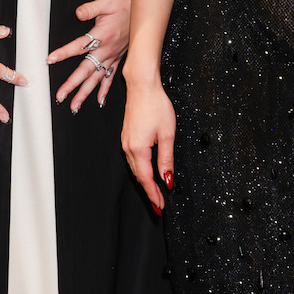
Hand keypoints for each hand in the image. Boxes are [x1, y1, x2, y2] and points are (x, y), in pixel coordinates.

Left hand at [48, 0, 130, 112]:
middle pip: (86, 70)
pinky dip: (104, 90)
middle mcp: (106, 50)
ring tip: (75, 106)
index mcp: (102, 36)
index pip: (79, 46)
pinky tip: (99, 101)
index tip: (50, 59)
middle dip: (73, 85)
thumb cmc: (123, 6)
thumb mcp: (107, 2)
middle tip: (61, 96)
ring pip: (96, 79)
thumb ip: (90, 9)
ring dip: (85, 93)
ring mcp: (112, 57)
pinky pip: (110, 77)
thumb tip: (78, 13)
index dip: (64, 53)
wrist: (141, 13)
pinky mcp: (117, 60)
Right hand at [121, 76, 174, 214]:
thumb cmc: (156, 106)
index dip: (153, 194)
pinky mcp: (127, 138)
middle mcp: (129, 148)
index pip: (146, 179)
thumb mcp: (167, 134)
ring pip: (135, 169)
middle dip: (149, 192)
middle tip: (159, 206)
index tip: (160, 206)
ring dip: (145, 182)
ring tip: (155, 194)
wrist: (142, 87)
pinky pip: (134, 160)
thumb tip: (167, 179)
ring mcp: (126, 142)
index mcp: (138, 149)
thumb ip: (167, 159)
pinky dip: (141, 171)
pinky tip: (148, 174)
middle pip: (138, 177)